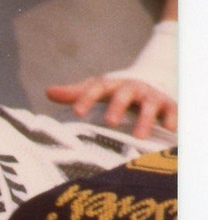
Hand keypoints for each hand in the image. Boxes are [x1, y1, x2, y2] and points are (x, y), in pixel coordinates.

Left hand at [46, 76, 176, 140]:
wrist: (146, 83)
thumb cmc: (114, 93)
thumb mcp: (96, 90)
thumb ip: (74, 93)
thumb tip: (49, 92)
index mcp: (111, 85)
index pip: (97, 88)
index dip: (86, 98)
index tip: (76, 111)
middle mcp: (131, 88)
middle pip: (124, 94)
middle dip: (117, 106)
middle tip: (110, 122)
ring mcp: (150, 96)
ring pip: (149, 105)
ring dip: (145, 119)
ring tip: (139, 136)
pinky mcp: (167, 105)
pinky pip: (171, 111)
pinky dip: (171, 119)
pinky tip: (170, 129)